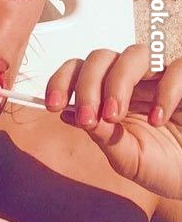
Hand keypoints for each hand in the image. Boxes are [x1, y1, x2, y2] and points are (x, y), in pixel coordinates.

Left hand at [44, 44, 181, 199]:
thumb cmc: (164, 167)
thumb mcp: (127, 158)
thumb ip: (102, 136)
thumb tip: (67, 114)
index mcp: (110, 96)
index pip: (80, 72)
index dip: (63, 81)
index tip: (53, 104)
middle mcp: (134, 81)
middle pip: (101, 58)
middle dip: (87, 85)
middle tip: (88, 117)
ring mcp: (162, 77)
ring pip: (134, 54)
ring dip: (118, 83)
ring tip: (116, 115)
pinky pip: (177, 67)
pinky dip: (164, 91)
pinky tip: (158, 118)